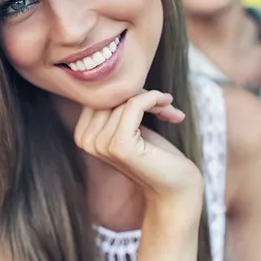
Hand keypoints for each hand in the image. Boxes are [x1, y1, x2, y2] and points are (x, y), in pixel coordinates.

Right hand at [74, 90, 202, 207]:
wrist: (176, 188)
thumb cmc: (156, 155)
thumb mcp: (131, 125)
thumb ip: (116, 105)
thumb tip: (116, 73)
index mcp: (83, 134)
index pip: (99, 93)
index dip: (127, 91)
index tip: (153, 100)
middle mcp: (86, 140)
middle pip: (110, 94)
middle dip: (140, 92)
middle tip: (165, 104)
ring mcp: (101, 144)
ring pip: (124, 98)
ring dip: (153, 98)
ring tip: (169, 110)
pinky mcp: (120, 146)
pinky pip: (134, 104)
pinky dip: (155, 100)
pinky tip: (171, 111)